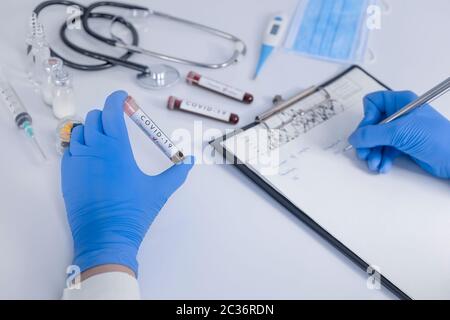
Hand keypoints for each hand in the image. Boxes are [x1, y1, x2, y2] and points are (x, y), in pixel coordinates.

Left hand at [61, 90, 193, 275]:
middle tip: (119, 124)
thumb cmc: (133, 212)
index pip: (111, 109)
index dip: (117, 99)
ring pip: (80, 131)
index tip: (123, 98)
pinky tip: (93, 158)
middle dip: (107, 115)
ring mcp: (77, 160)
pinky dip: (81, 146)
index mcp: (116, 147)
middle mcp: (94, 148)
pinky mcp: (67, 174)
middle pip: (95, 117)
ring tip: (105, 141)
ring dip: (92, 129)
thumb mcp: (159, 190)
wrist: (105, 237)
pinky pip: (70, 149)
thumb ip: (177, 173)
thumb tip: (190, 161)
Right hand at [348, 90, 449, 178]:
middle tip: (364, 152)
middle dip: (367, 141)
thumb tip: (355, 137)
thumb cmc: (439, 138)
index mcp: (401, 102)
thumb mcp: (400, 132)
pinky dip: (381, 159)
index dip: (367, 118)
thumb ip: (373, 134)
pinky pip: (384, 151)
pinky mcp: (404, 145)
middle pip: (371, 124)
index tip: (366, 132)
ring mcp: (402, 131)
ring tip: (374, 162)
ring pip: (376, 140)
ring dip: (373, 153)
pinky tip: (383, 165)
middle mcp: (400, 115)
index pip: (373, 103)